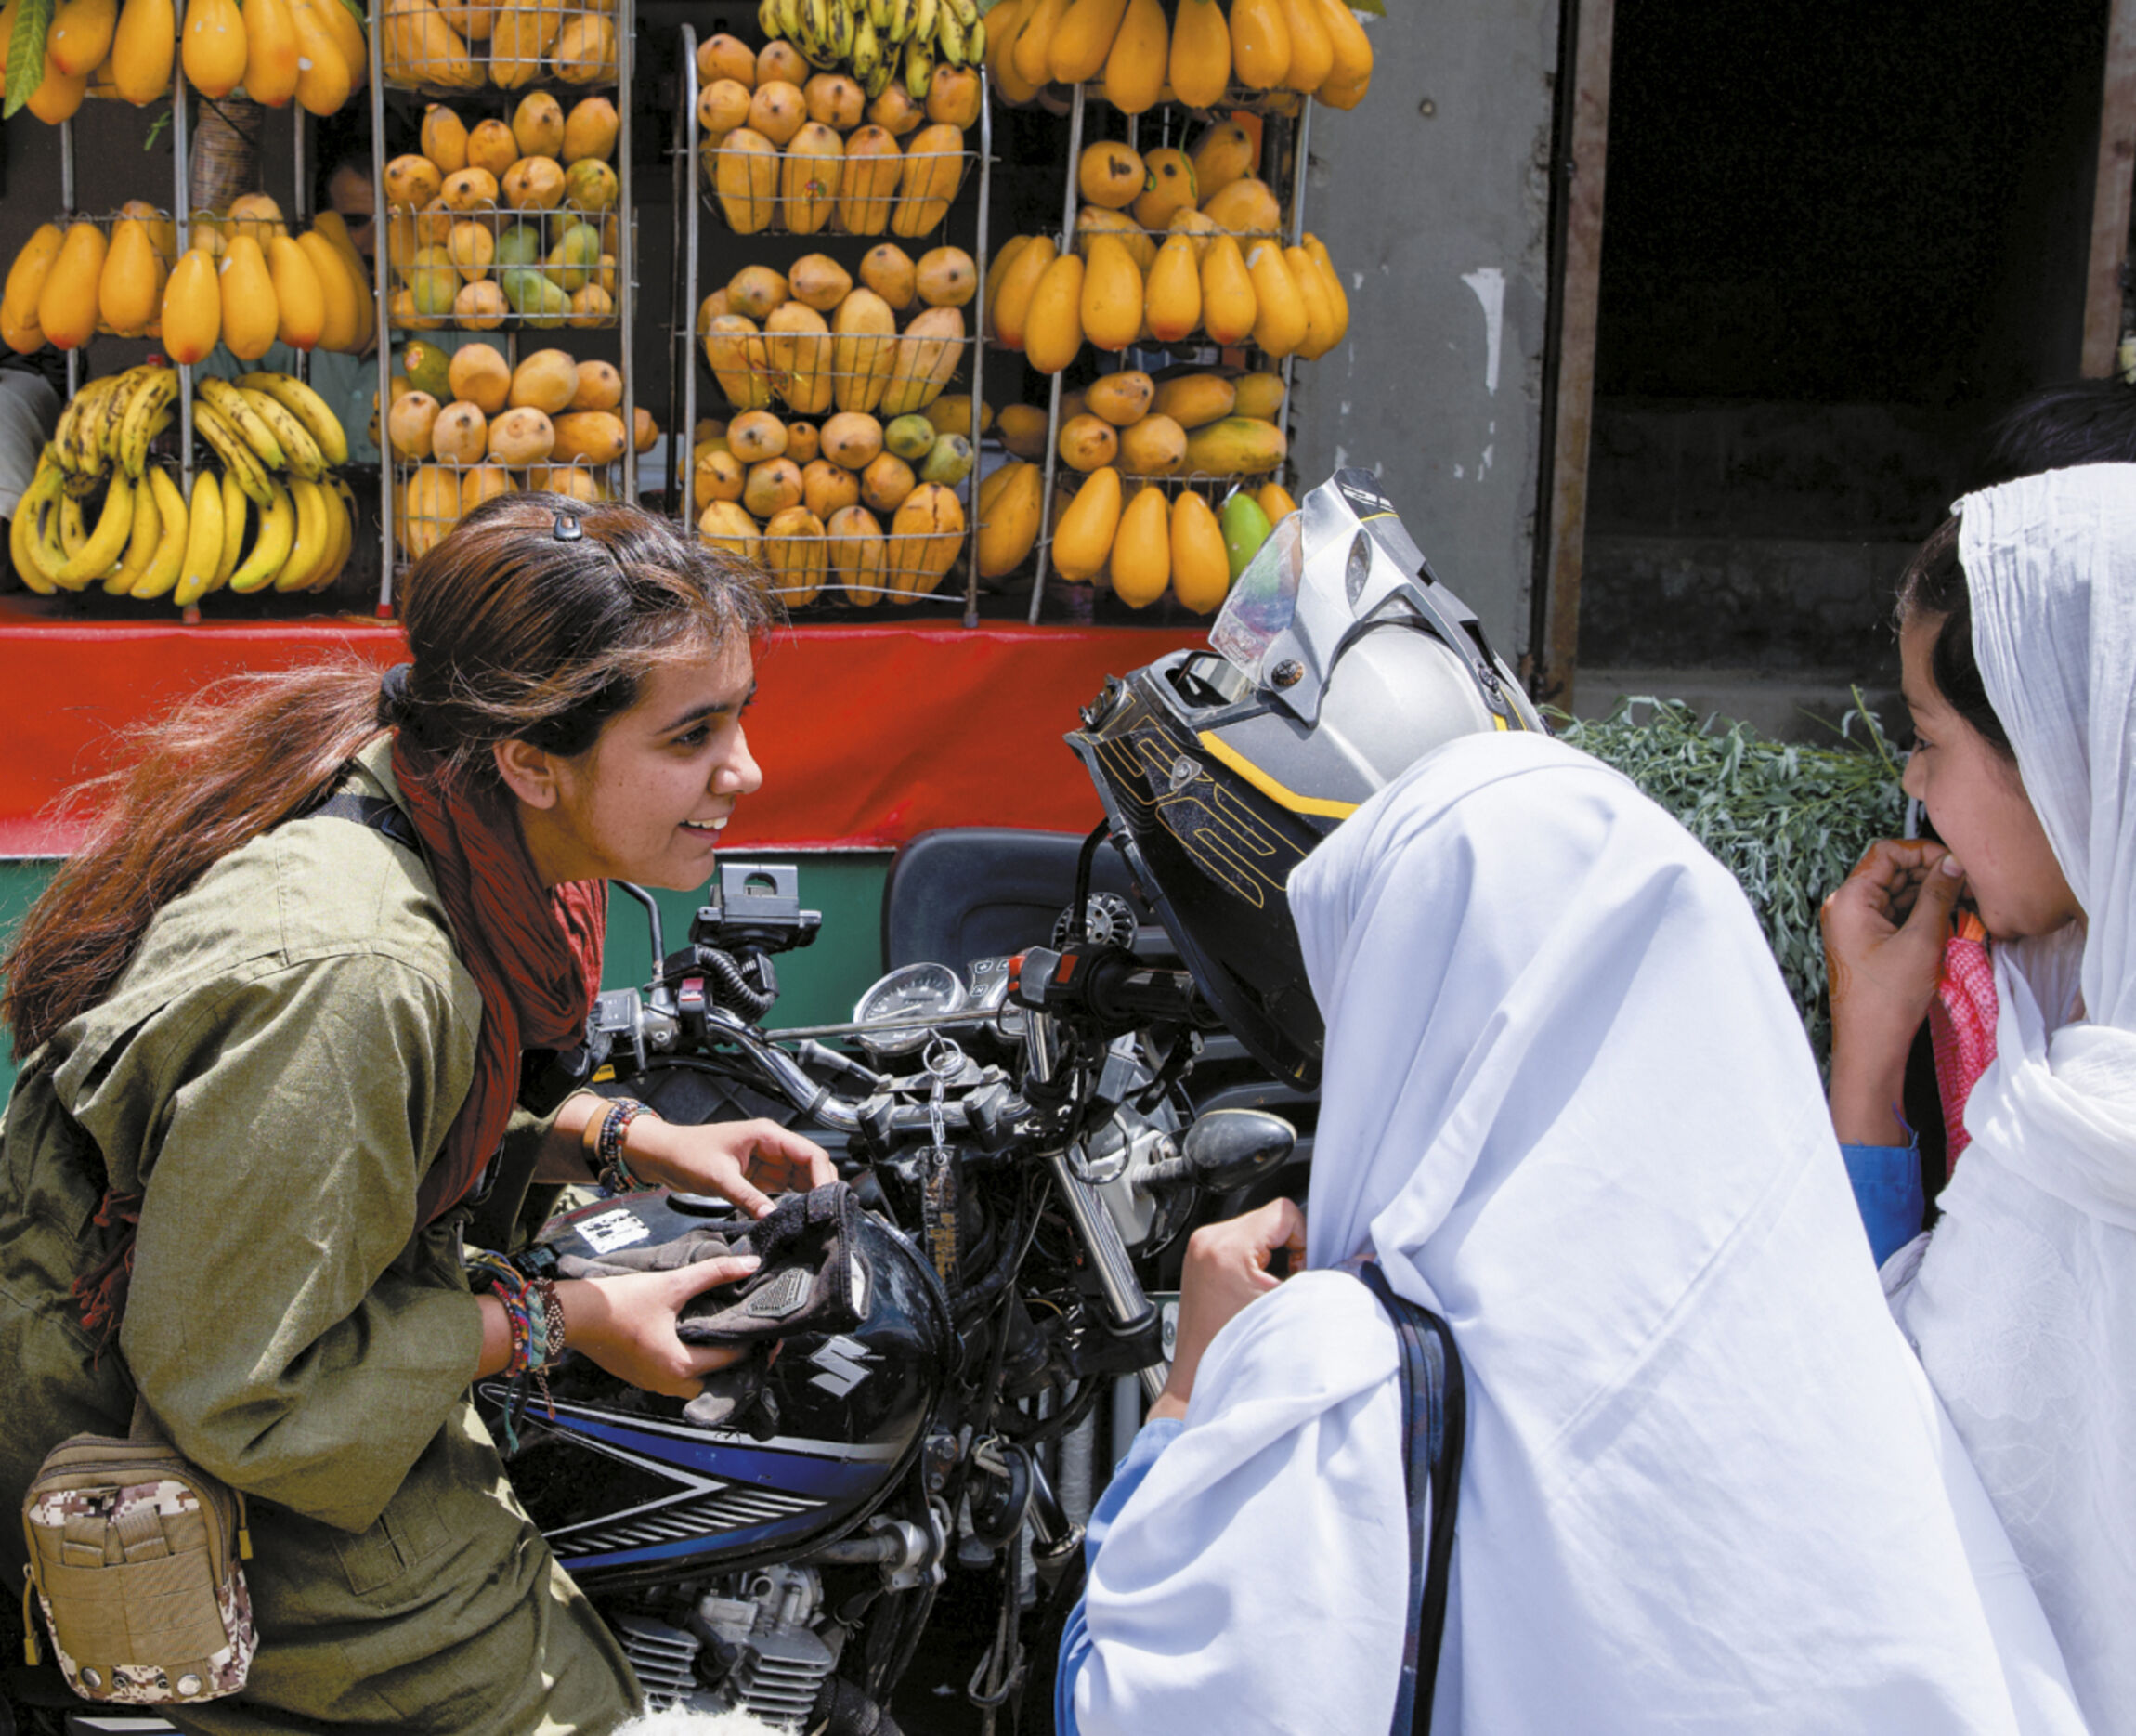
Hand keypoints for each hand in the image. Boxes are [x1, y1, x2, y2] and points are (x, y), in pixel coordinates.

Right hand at [560, 1255, 761, 1397]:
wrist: (576, 1315)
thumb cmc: (622, 1301)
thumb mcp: (672, 1283)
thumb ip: (714, 1273)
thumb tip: (750, 1264)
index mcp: (682, 1365)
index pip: (732, 1358)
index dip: (754, 1343)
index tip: (770, 1329)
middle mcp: (670, 1383)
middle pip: (718, 1381)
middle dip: (738, 1364)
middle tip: (754, 1340)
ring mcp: (653, 1385)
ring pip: (697, 1385)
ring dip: (715, 1368)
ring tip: (730, 1341)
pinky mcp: (641, 1379)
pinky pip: (677, 1381)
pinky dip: (693, 1368)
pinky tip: (698, 1344)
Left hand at [631, 1117, 837, 1217]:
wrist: (662, 1155)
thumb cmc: (686, 1154)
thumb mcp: (719, 1177)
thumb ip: (747, 1197)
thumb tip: (772, 1216)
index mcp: (767, 1135)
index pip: (810, 1153)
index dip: (823, 1176)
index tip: (827, 1200)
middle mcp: (772, 1147)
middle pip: (811, 1166)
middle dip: (821, 1188)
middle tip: (825, 1215)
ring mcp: (767, 1163)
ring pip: (801, 1179)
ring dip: (809, 1196)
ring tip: (814, 1220)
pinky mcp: (759, 1178)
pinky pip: (785, 1189)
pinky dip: (793, 1202)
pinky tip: (796, 1217)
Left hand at [1147, 1198, 1306, 1422]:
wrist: (1201, 1374)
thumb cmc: (1234, 1349)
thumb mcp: (1285, 1307)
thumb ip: (1317, 1279)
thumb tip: (1351, 1261)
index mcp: (1227, 1247)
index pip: (1284, 1211)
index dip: (1303, 1238)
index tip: (1300, 1266)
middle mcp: (1208, 1240)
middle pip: (1269, 1217)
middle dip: (1286, 1247)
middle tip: (1285, 1281)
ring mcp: (1200, 1247)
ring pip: (1255, 1228)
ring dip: (1270, 1253)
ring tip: (1266, 1286)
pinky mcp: (1199, 1257)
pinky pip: (1238, 1241)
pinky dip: (1253, 1259)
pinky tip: (1252, 1287)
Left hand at [1821, 838, 1966, 1144]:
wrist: (1871, 1046)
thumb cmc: (1889, 999)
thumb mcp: (1921, 940)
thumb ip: (1938, 896)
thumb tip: (1953, 863)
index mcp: (1848, 900)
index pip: (1886, 853)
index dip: (1923, 852)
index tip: (1955, 863)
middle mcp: (1845, 907)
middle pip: (1891, 871)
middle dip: (1930, 874)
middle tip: (1969, 884)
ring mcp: (1853, 925)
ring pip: (1896, 893)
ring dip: (1929, 894)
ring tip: (1966, 902)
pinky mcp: (1865, 942)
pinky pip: (1894, 914)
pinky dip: (1921, 913)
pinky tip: (1950, 918)